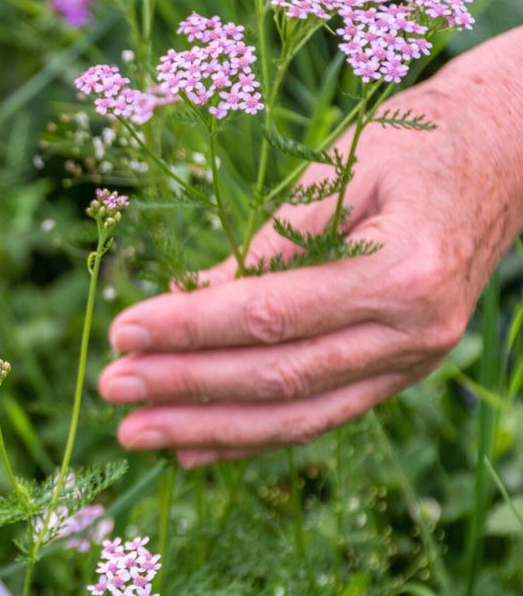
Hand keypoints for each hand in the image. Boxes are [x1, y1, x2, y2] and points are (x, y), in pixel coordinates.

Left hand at [98, 28, 522, 466]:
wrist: (503, 160)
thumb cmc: (413, 148)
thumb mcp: (336, 176)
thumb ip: (265, 245)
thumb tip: (184, 298)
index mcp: (401, 272)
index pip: (269, 314)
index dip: (189, 327)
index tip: (123, 329)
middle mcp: (412, 333)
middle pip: (277, 376)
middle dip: (185, 386)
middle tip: (112, 387)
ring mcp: (412, 362)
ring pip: (296, 414)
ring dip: (208, 428)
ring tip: (136, 432)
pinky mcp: (398, 375)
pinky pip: (318, 417)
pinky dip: (252, 436)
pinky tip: (195, 447)